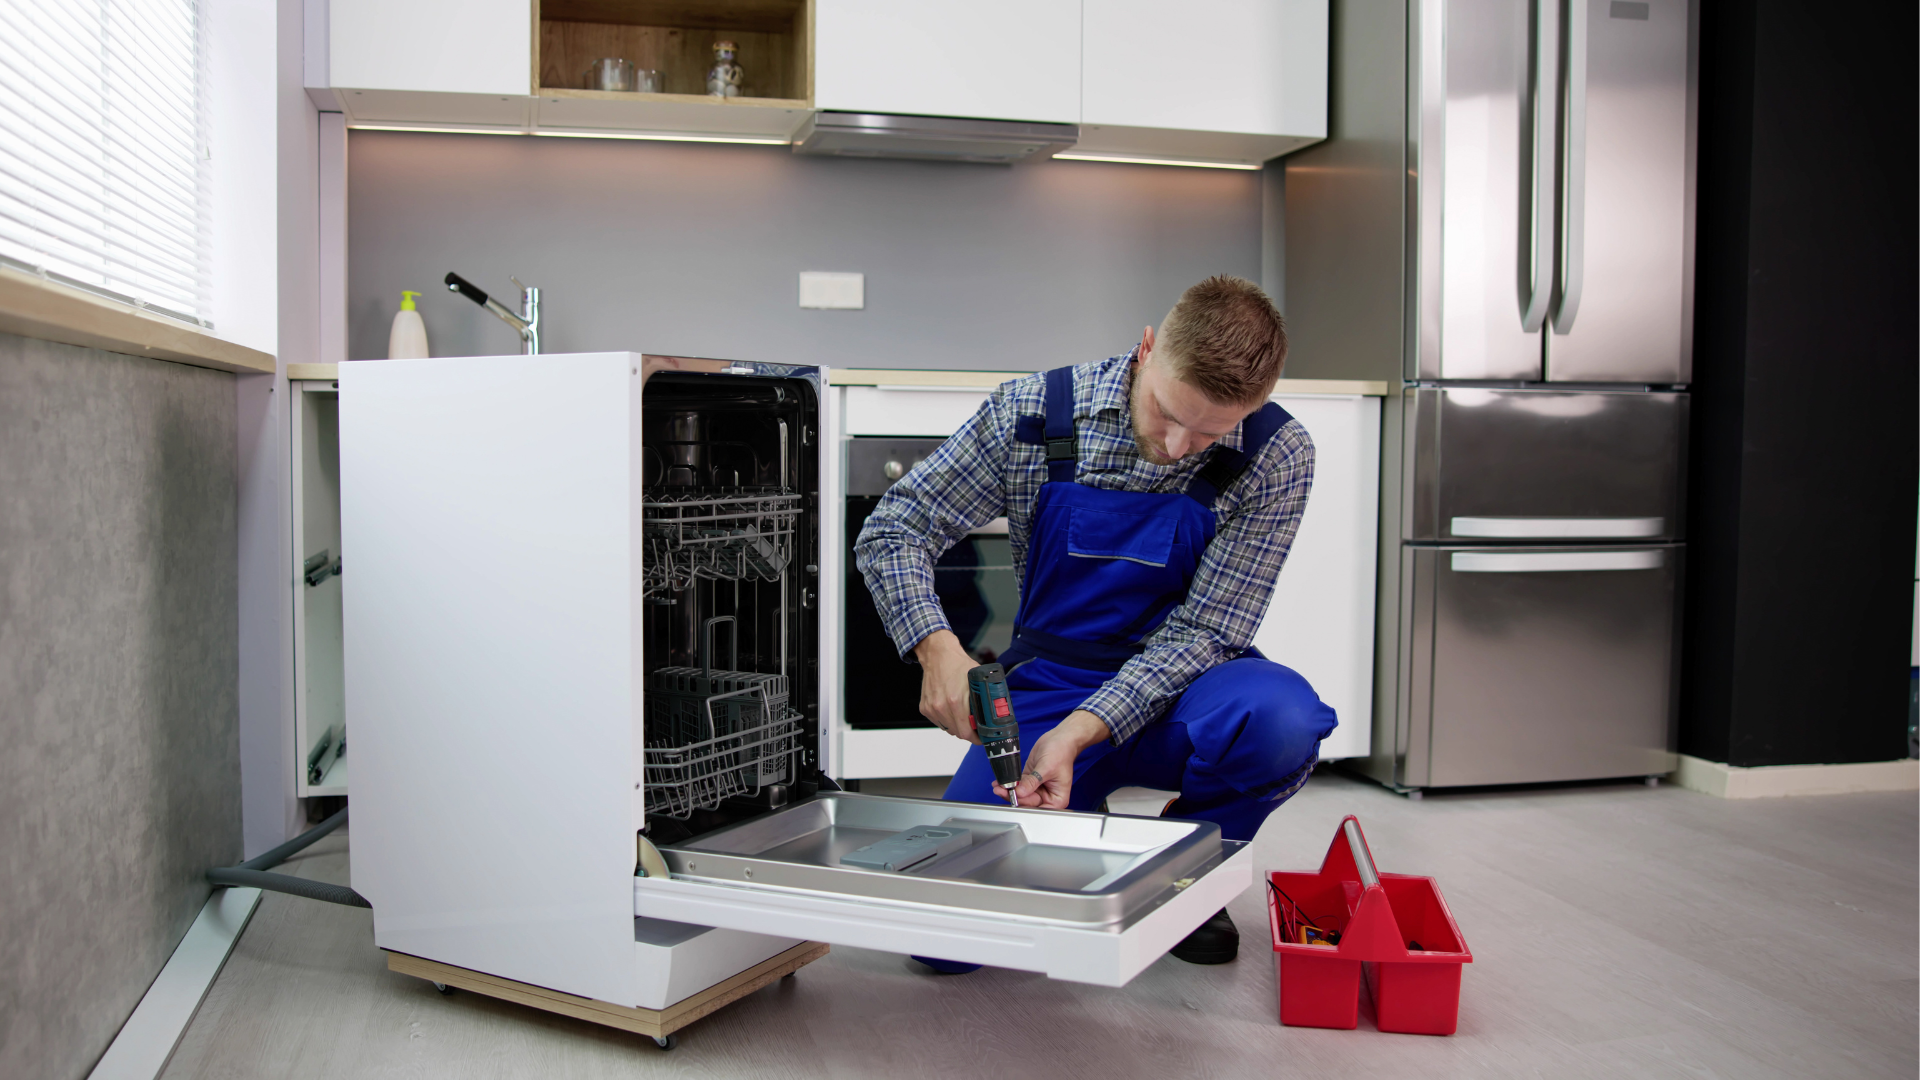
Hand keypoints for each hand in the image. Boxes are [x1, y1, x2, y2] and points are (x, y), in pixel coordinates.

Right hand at [913, 630, 980, 744]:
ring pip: (948, 729)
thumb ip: (984, 698)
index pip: (966, 732)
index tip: (981, 736)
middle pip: (958, 733)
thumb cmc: (958, 665)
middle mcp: (941, 706)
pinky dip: (946, 720)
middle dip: (968, 733)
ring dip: (957, 726)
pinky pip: (939, 722)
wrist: (938, 655)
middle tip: (975, 728)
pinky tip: (951, 710)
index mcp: (956, 701)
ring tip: (963, 717)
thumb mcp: (978, 680)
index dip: (976, 737)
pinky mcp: (925, 708)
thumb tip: (994, 713)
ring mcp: (932, 708)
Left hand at [996, 710, 1109, 809]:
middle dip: (1014, 797)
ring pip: (1020, 794)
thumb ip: (1033, 782)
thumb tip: (1020, 793)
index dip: (1025, 804)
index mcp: (1056, 799)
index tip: (1013, 798)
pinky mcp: (1030, 779)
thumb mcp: (1047, 768)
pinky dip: (1009, 784)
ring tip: (998, 786)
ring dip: (1008, 791)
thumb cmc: (1061, 753)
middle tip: (1001, 790)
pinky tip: (1000, 782)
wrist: (1059, 739)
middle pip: (1027, 802)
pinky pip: (1018, 785)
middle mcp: (1046, 796)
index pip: (1038, 807)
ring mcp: (1037, 788)